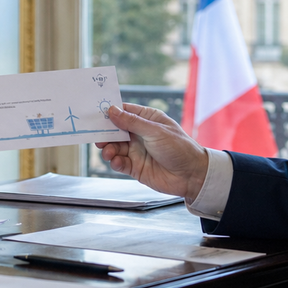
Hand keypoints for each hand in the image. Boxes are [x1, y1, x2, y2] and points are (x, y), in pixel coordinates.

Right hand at [95, 103, 209, 200]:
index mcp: (147, 119)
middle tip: (97, 136)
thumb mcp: (155, 131)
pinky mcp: (135, 167)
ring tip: (108, 152)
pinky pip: (119, 162)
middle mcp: (140, 134)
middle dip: (105, 133)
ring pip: (114, 147)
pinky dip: (115, 162)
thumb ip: (131, 122)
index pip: (124, 112)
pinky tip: (117, 162)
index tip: (95, 114)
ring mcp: (136, 150)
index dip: (110, 112)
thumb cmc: (180, 148)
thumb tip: (112, 111)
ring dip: (108, 149)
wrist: (192, 176)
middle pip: (115, 130)